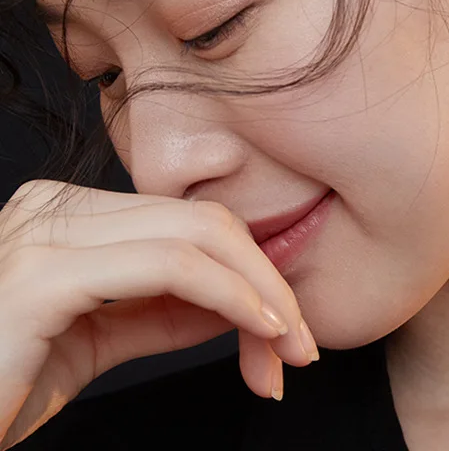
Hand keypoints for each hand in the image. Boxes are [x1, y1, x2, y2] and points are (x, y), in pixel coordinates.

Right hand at [0, 179, 318, 448]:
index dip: (250, 268)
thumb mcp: (95, 343)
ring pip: (195, 235)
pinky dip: (230, 295)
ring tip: (290, 345)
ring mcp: (43, 231)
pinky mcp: (42, 271)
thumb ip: (159, 313)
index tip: (287, 328)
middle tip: (302, 342)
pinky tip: (260, 329)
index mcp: (65, 215)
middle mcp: (52, 206)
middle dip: (267, 279)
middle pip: (200, 220)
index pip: (185, 221)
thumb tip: (234, 302)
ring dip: (260, 291)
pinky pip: (169, 266)